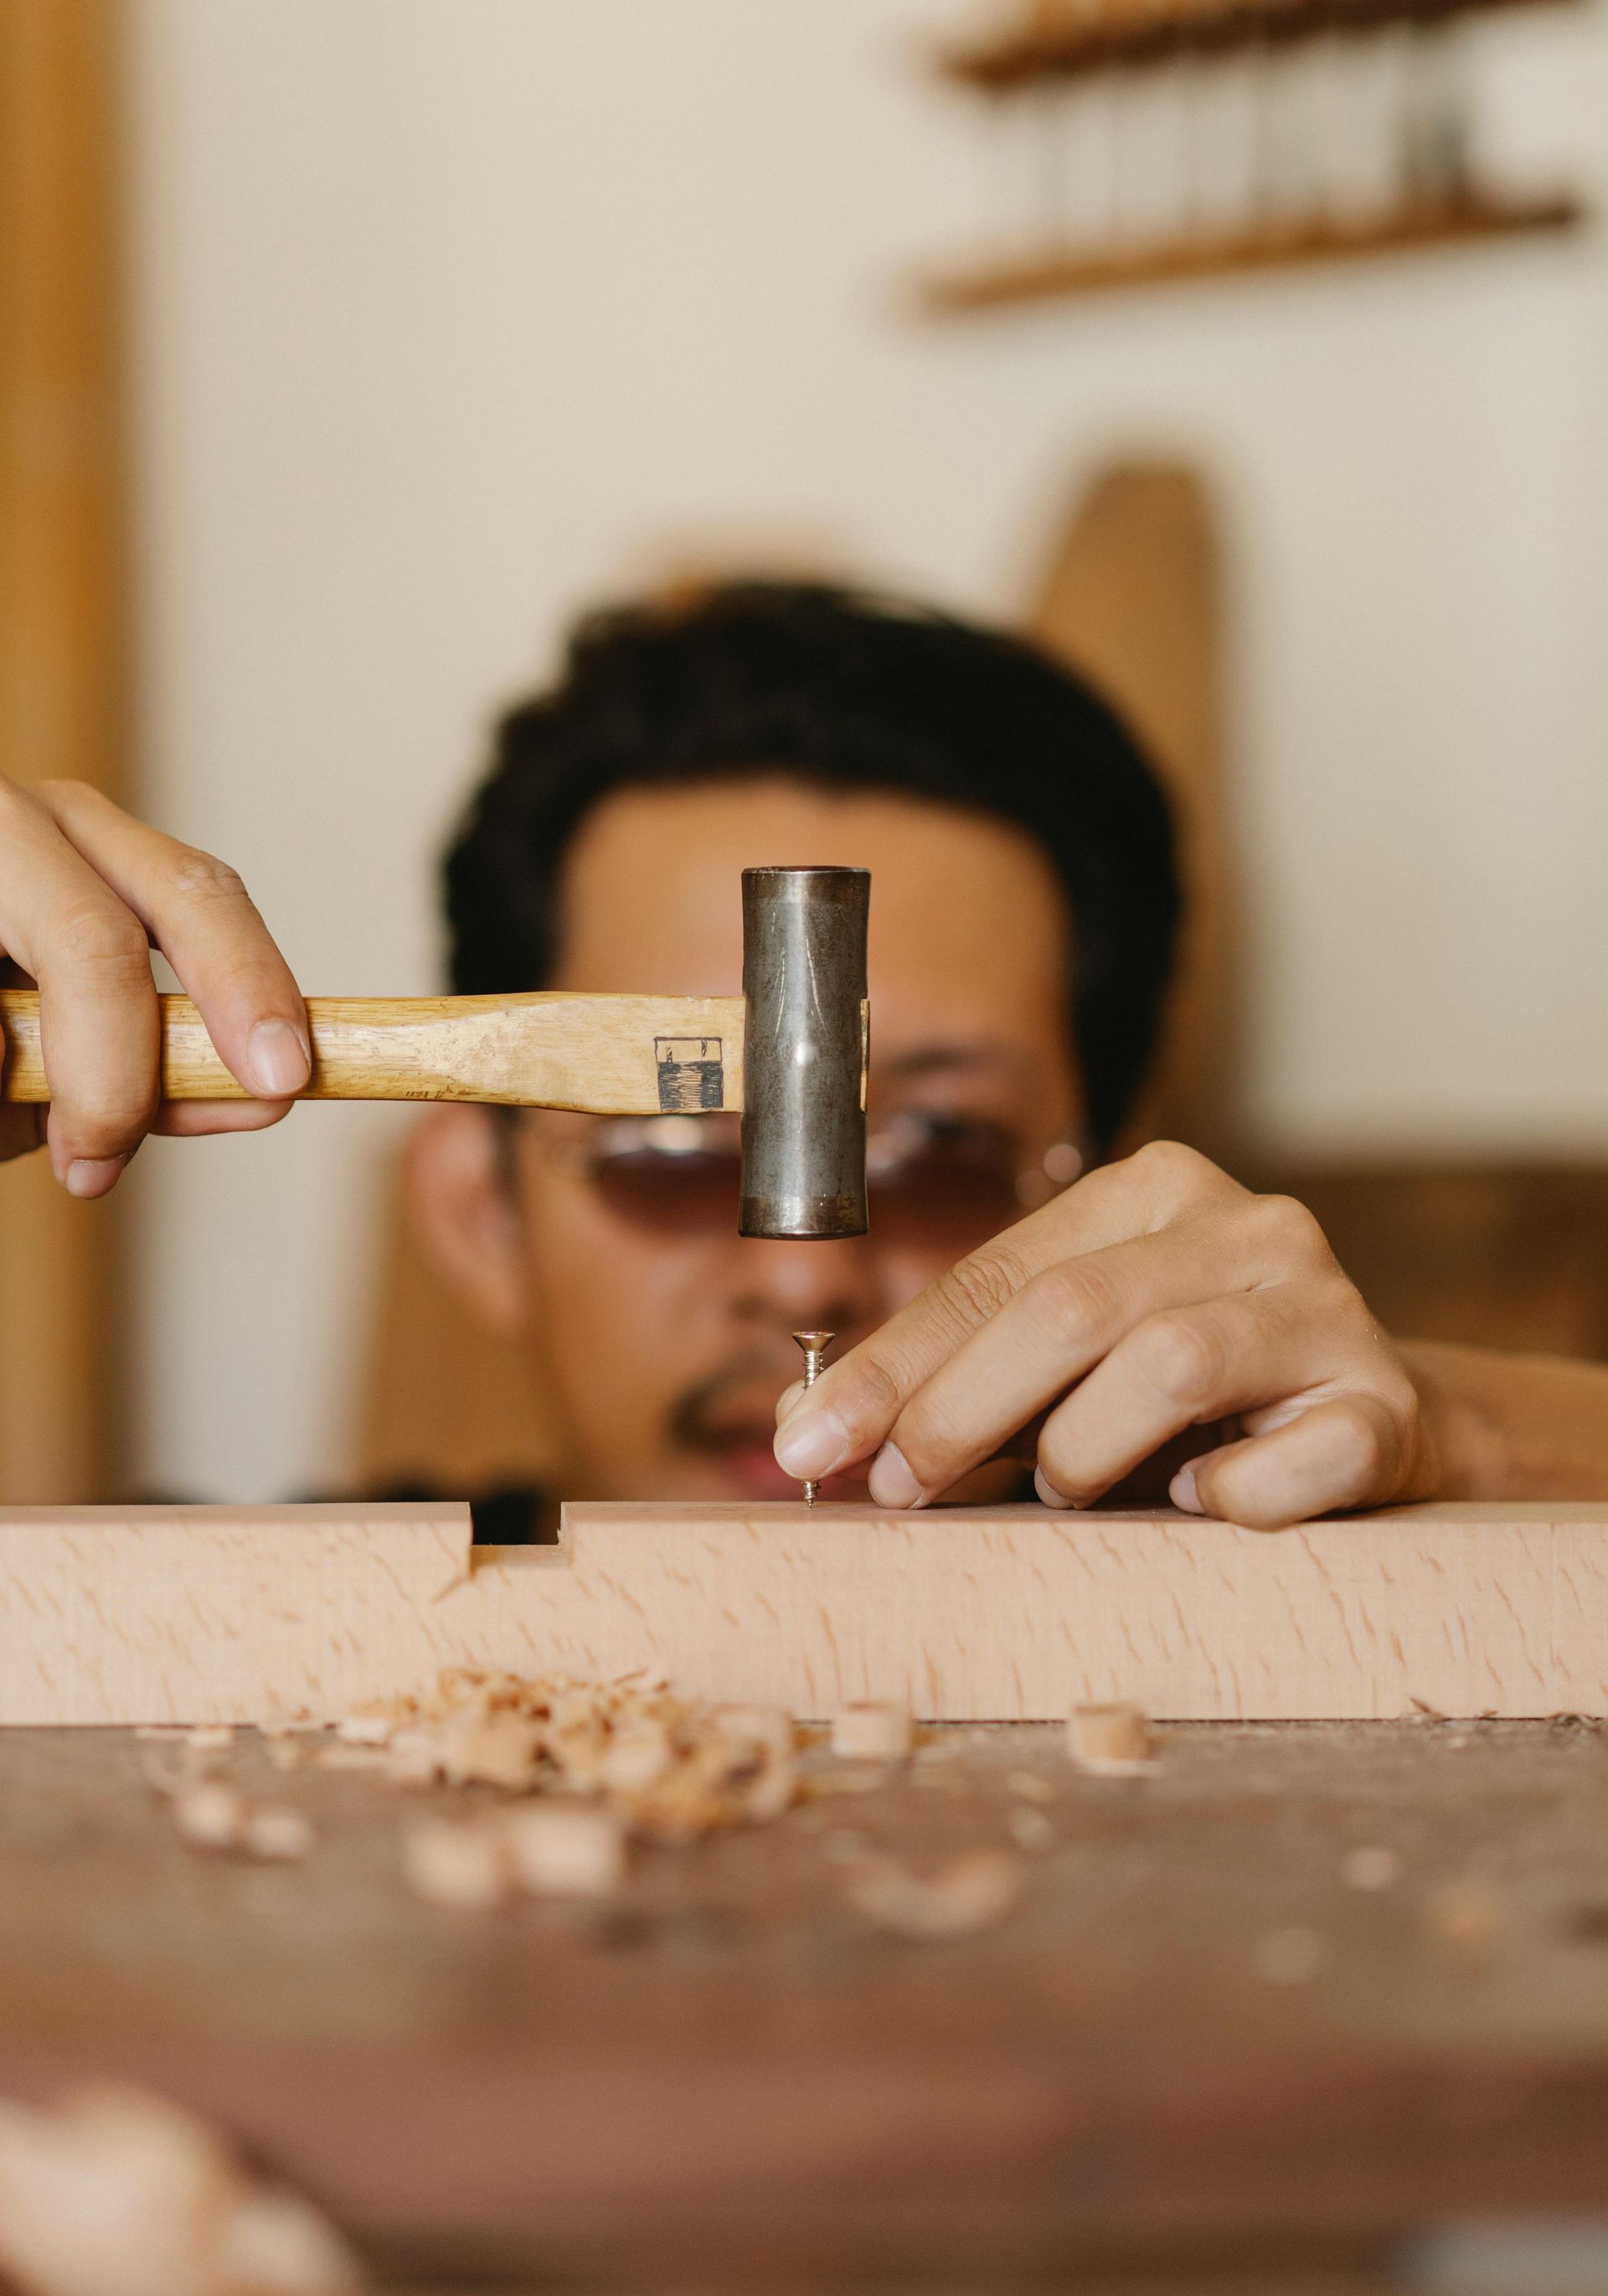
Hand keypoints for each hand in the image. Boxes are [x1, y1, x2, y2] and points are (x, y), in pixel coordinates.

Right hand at [0, 776, 308, 1195]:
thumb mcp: (71, 1048)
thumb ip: (164, 1067)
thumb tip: (265, 1097)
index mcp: (79, 841)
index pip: (195, 894)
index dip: (248, 984)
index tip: (285, 1080)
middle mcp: (13, 819)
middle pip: (97, 936)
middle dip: (125, 1063)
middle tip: (114, 1150)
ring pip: (26, 990)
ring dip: (28, 1090)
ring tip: (49, 1152)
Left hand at [773, 1140, 1436, 1528]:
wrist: (1374, 1430)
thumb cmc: (1188, 1407)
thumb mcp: (1067, 1370)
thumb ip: (956, 1384)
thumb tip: (804, 1432)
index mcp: (1154, 1191)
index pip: (996, 1273)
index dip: (892, 1364)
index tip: (813, 1442)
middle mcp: (1246, 1226)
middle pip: (1067, 1307)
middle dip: (959, 1410)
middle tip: (902, 1490)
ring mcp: (1325, 1309)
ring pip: (1167, 1363)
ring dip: (1085, 1451)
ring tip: (1068, 1494)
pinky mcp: (1386, 1402)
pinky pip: (1293, 1457)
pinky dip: (1229, 1495)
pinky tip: (1197, 1501)